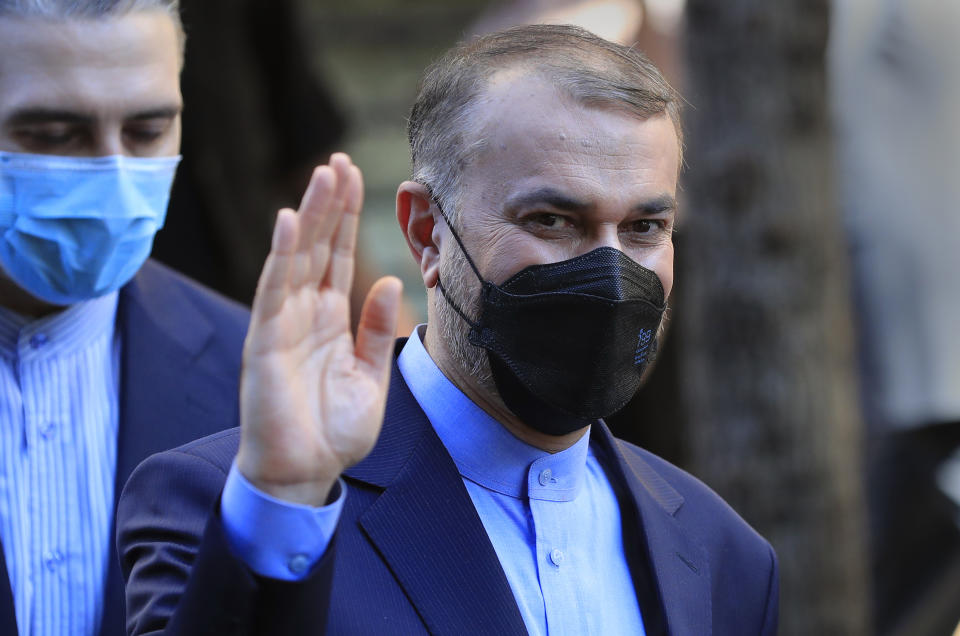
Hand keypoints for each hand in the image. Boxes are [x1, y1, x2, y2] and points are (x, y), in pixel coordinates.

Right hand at [236, 153, 401, 505]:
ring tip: (323, 175)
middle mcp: (305, 313)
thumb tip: (387, 282)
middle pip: (319, 247)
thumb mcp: (370, 377)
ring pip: (297, 258)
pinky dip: (282, 256)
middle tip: (339, 161)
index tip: (357, 178)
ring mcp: (282, 324)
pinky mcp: (265, 342)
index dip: (347, 219)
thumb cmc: (334, 431)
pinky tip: (290, 222)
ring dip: (310, 216)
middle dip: (330, 204)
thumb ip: (375, 329)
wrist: (306, 474)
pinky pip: (274, 291)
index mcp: (331, 320)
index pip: (339, 257)